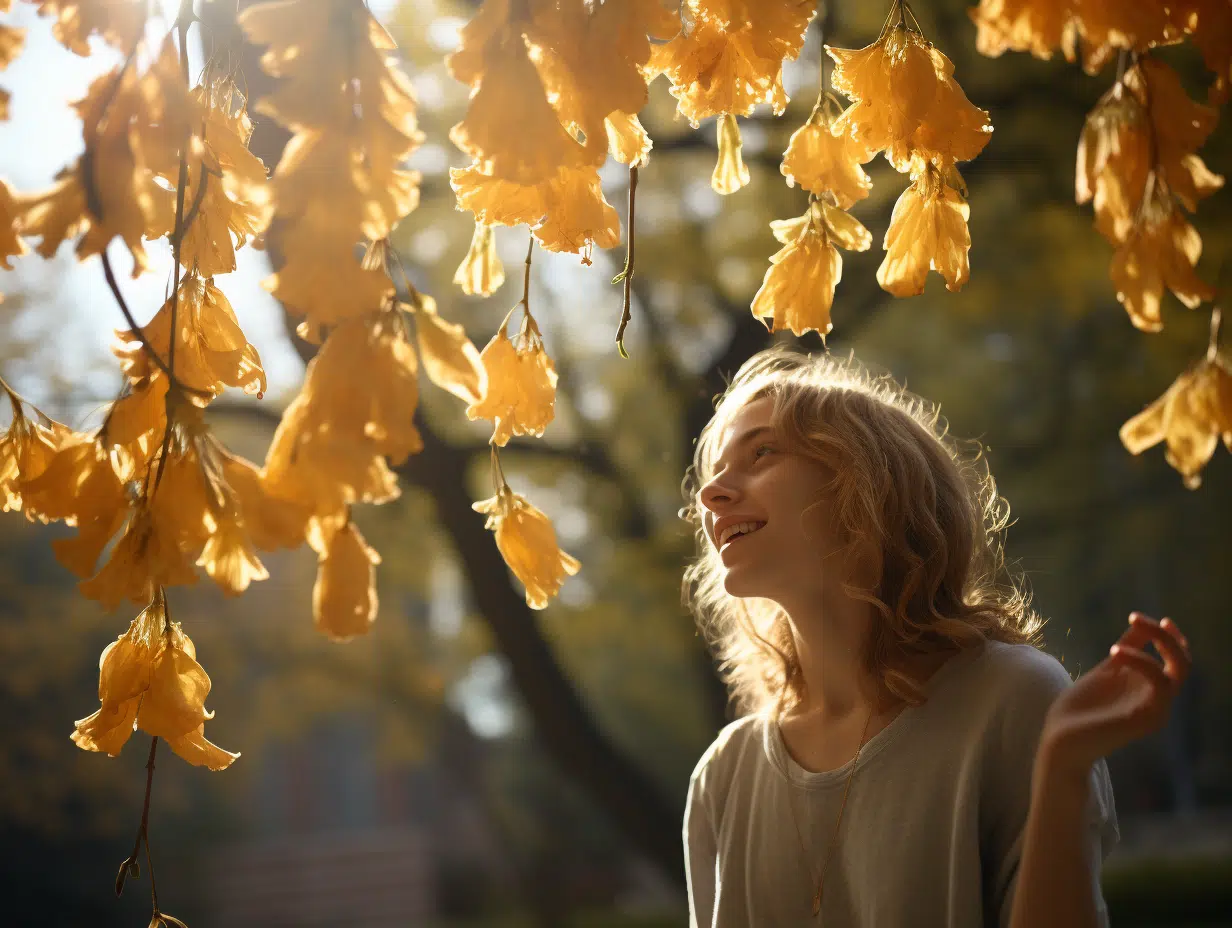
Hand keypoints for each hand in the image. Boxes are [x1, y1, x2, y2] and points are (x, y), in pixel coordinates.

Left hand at [1038, 613, 1190, 777]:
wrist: (1060, 743)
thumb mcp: (1105, 671)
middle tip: (1143, 620)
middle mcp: (1157, 700)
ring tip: (1117, 643)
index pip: (1176, 662)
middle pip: (1183, 663)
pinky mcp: (1148, 718)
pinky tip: (1114, 652)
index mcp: (1147, 689)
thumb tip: (1138, 623)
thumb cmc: (1078, 710)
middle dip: (1168, 636)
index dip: (1173, 638)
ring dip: (1157, 644)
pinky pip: (1159, 684)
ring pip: (1178, 670)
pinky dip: (1140, 661)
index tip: (1159, 618)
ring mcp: (1156, 710)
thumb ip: (1125, 651)